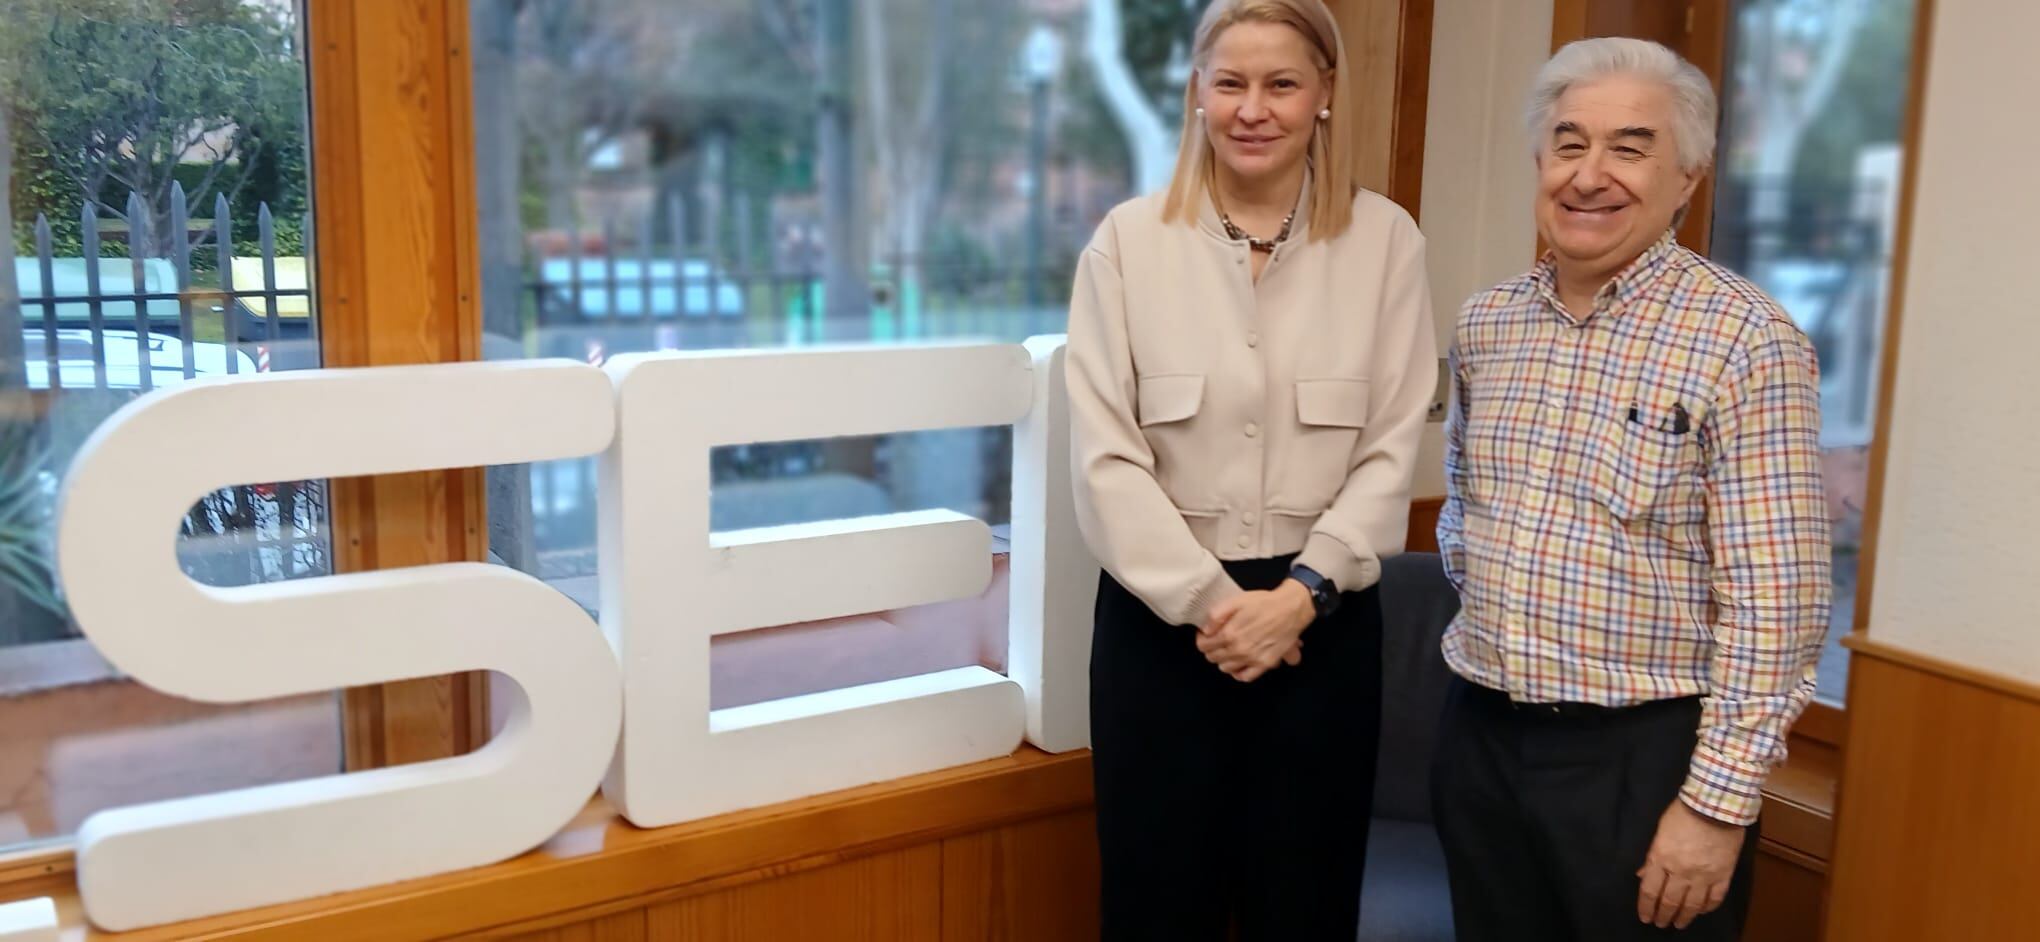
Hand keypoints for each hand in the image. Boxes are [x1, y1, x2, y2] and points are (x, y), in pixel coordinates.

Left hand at [1195, 580, 1314, 681]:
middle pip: (1213, 658)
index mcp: (1229, 634)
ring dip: (1223, 660)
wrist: (1290, 609)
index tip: (1206, 634)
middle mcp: (1239, 650)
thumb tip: (1205, 630)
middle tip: (1217, 640)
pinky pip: (1245, 677)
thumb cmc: (1263, 603)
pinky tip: (1239, 664)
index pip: (1204, 646)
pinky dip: (1239, 673)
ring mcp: (1252, 659)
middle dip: (1211, 649)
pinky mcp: (1265, 664)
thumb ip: (1216, 615)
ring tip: (1229, 650)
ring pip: (1226, 668)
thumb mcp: (1235, 601)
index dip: (1202, 639)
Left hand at [1636, 800, 1745, 928]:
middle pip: (1670, 901)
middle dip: (1663, 916)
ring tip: (1679, 924)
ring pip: (1692, 905)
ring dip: (1684, 917)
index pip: (1650, 891)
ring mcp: (1703, 875)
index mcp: (1661, 859)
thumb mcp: (1660, 831)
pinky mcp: (1723, 875)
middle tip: (1661, 924)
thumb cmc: (1682, 813)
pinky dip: (1707, 908)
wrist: (1715, 806)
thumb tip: (1642, 874)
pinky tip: (1701, 911)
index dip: (1646, 907)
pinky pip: (1715, 898)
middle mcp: (1680, 872)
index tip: (1645, 917)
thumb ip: (1651, 856)